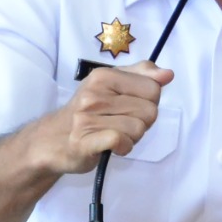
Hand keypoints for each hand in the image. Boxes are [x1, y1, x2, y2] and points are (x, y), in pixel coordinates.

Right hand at [37, 62, 172, 174]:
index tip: (131, 107)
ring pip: (138, 128)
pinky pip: (121, 141)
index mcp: (103, 76)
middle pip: (149, 111)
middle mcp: (94, 94)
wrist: (53, 139)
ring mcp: (86, 118)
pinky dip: (123, 147)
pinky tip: (113, 146)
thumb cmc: (88, 111)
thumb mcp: (113, 84)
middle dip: (142, 122)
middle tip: (121, 123)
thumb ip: (142, 75)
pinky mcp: (84, 141)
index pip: (153, 88)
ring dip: (132, 137)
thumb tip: (168, 74)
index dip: (149, 102)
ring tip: (115, 134)